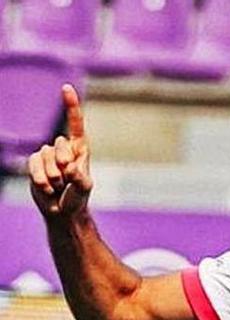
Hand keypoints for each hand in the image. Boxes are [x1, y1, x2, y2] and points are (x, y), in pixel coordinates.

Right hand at [29, 84, 92, 218]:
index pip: (75, 123)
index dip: (71, 105)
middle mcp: (62, 148)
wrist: (62, 211)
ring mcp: (47, 156)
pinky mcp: (34, 164)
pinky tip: (47, 188)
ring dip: (52, 175)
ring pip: (44, 155)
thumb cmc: (77, 197)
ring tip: (58, 186)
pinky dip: (40, 178)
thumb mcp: (84, 187)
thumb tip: (70, 166)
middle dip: (63, 164)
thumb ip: (80, 177)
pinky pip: (33, 164)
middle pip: (59, 144)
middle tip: (67, 180)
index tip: (66, 87)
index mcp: (79, 149)